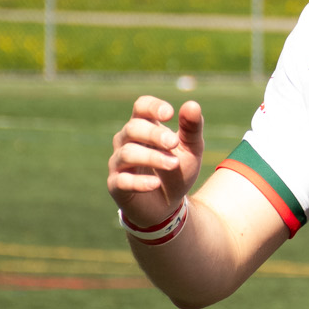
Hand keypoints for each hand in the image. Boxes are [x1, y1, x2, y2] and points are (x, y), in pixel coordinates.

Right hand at [108, 97, 202, 227]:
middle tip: (174, 142)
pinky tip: (156, 183)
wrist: (169, 204)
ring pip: (127, 153)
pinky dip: (139, 182)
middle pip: (133, 128)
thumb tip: (192, 105)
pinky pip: (122, 180)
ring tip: (173, 163)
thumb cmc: (177, 169)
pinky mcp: (116, 185)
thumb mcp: (191, 149)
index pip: (141, 107)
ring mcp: (119, 163)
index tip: (170, 114)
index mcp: (144, 127)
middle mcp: (127, 141)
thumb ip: (192, 128)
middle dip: (154, 134)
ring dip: (152, 157)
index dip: (152, 107)